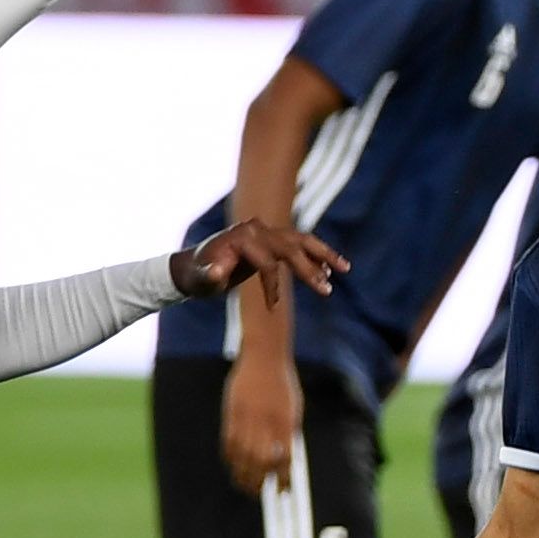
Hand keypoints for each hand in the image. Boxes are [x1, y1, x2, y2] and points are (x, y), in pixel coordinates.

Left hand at [173, 218, 345, 302]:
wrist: (193, 266)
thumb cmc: (196, 276)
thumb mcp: (200, 280)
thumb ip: (210, 276)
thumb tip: (217, 273)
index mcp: (242, 237)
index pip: (268, 262)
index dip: (272, 286)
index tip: (272, 308)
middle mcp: (256, 229)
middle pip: (292, 246)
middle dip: (310, 269)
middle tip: (327, 290)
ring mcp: (265, 231)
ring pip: (301, 240)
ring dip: (324, 254)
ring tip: (345, 269)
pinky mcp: (270, 238)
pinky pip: (297, 243)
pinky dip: (314, 254)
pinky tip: (329, 269)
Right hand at [219, 340, 301, 491]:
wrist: (264, 355)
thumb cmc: (283, 383)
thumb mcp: (293, 408)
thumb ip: (288, 433)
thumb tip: (284, 462)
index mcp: (286, 421)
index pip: (285, 459)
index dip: (282, 479)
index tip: (281, 492)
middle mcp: (266, 421)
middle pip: (260, 461)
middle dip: (258, 482)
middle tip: (258, 492)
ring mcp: (247, 416)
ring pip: (241, 454)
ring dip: (242, 474)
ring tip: (244, 485)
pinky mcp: (232, 411)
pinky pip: (228, 440)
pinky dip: (230, 456)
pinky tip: (233, 464)